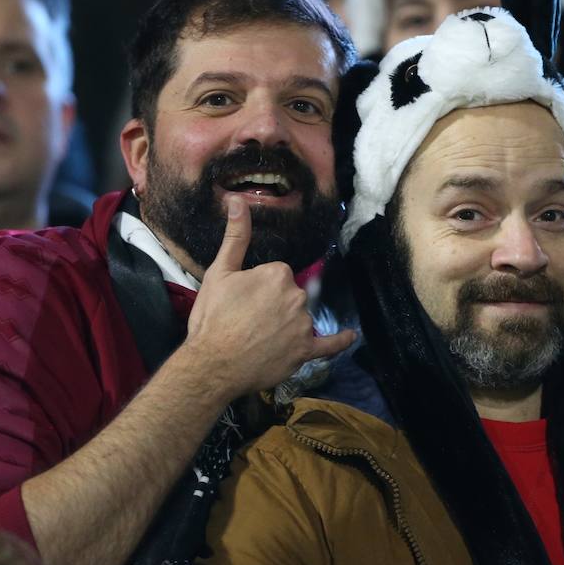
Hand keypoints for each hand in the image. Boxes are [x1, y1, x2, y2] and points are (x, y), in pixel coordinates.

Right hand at [183, 197, 354, 399]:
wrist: (213, 364)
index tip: (241, 301)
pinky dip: (340, 341)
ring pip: (299, 318)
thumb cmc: (213, 318)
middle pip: (289, 295)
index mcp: (279, 274)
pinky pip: (329, 345)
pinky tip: (351, 336)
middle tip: (245, 321)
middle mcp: (298, 296)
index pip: (276, 275)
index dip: (257, 287)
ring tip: (257, 339)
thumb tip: (237, 200)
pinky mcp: (305, 351)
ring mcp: (303, 325)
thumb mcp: (219, 273)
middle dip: (272, 305)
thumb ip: (235, 237)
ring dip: (286, 325)